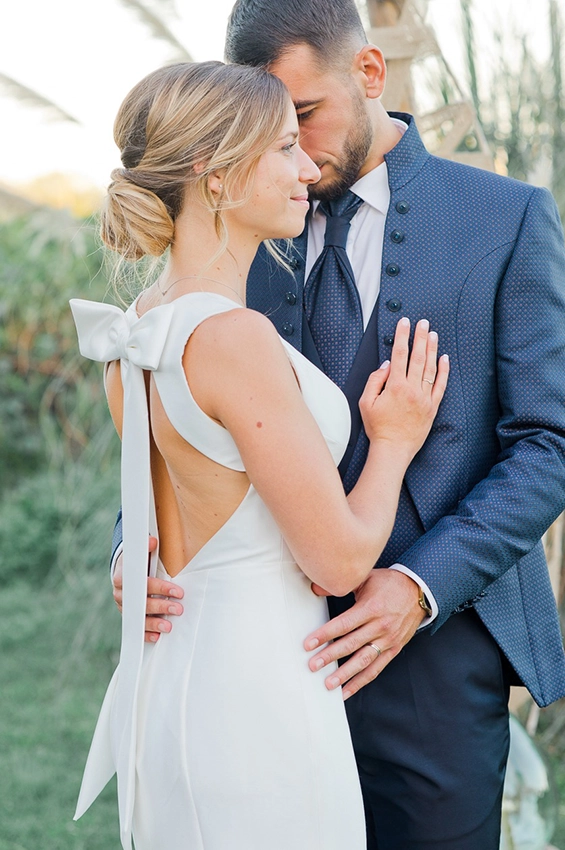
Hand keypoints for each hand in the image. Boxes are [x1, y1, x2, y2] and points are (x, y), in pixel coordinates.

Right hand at [112, 536, 183, 641]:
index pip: (143, 583)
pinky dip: (146, 633)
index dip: (160, 588)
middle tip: (178, 609)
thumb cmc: (137, 560)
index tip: (177, 591)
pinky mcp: (128, 615)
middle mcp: (121, 593)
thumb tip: (152, 541)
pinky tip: (157, 637)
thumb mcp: (139, 552)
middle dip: (161, 606)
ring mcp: (124, 606)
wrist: (125, 569)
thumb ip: (145, 547)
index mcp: (123, 576)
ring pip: (138, 617)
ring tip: (168, 627)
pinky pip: (135, 627)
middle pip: (141, 602)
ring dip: (154, 623)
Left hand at [304, 569, 424, 697]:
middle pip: (351, 644)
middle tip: (314, 665)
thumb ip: (342, 586)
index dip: (325, 634)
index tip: (309, 644)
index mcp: (371, 608)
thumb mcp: (366, 578)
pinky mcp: (394, 649)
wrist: (418, 591)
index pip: (344, 624)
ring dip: (345, 674)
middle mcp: (380, 626)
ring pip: (363, 661)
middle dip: (330, 656)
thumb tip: (316, 588)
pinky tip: (347, 690)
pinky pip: (376, 669)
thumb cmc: (390, 584)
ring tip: (329, 683)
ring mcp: (388, 640)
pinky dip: (361, 681)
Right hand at [359, 317, 448, 460]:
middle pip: (417, 357)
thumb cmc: (378, 428)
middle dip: (420, 337)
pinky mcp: (432, 407)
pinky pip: (440, 385)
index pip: (400, 355)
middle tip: (423, 323)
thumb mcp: (366, 403)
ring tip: (433, 334)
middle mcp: (412, 389)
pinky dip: (443, 370)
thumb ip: (375, 381)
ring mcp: (424, 398)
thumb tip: (386, 365)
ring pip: (430, 368)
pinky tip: (444, 358)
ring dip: (432, 349)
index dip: (402, 336)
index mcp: (395, 386)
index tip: (404, 323)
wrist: (393, 449)